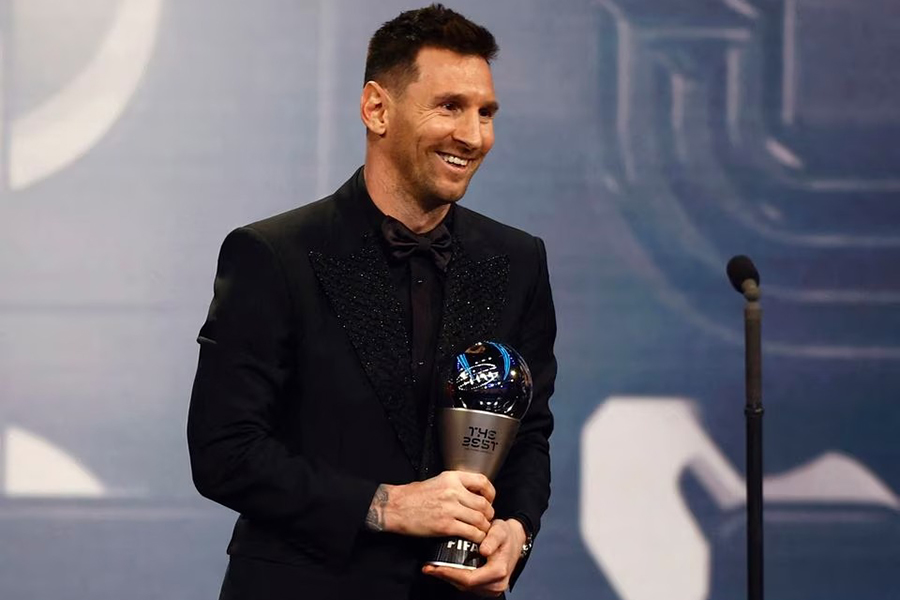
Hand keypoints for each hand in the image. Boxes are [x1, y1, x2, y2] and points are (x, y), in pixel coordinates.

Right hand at [365, 471, 495, 541]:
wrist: (395, 507)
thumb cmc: (413, 495)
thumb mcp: (437, 481)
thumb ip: (455, 485)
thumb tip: (473, 494)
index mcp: (451, 478)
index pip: (482, 481)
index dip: (490, 493)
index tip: (490, 500)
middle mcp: (453, 491)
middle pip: (484, 504)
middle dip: (488, 514)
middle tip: (485, 520)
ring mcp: (450, 509)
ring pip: (480, 520)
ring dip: (484, 528)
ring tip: (481, 531)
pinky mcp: (445, 526)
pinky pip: (471, 533)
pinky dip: (476, 537)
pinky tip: (474, 539)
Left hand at [422, 518, 526, 596]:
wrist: (514, 541)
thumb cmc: (506, 534)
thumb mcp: (501, 530)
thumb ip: (493, 539)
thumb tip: (483, 550)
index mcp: (498, 572)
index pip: (469, 578)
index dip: (450, 573)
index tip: (435, 566)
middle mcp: (496, 585)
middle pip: (465, 585)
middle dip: (445, 576)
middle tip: (428, 568)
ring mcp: (491, 588)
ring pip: (464, 587)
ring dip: (448, 578)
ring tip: (432, 568)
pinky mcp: (486, 587)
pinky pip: (468, 585)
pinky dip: (455, 577)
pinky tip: (444, 570)